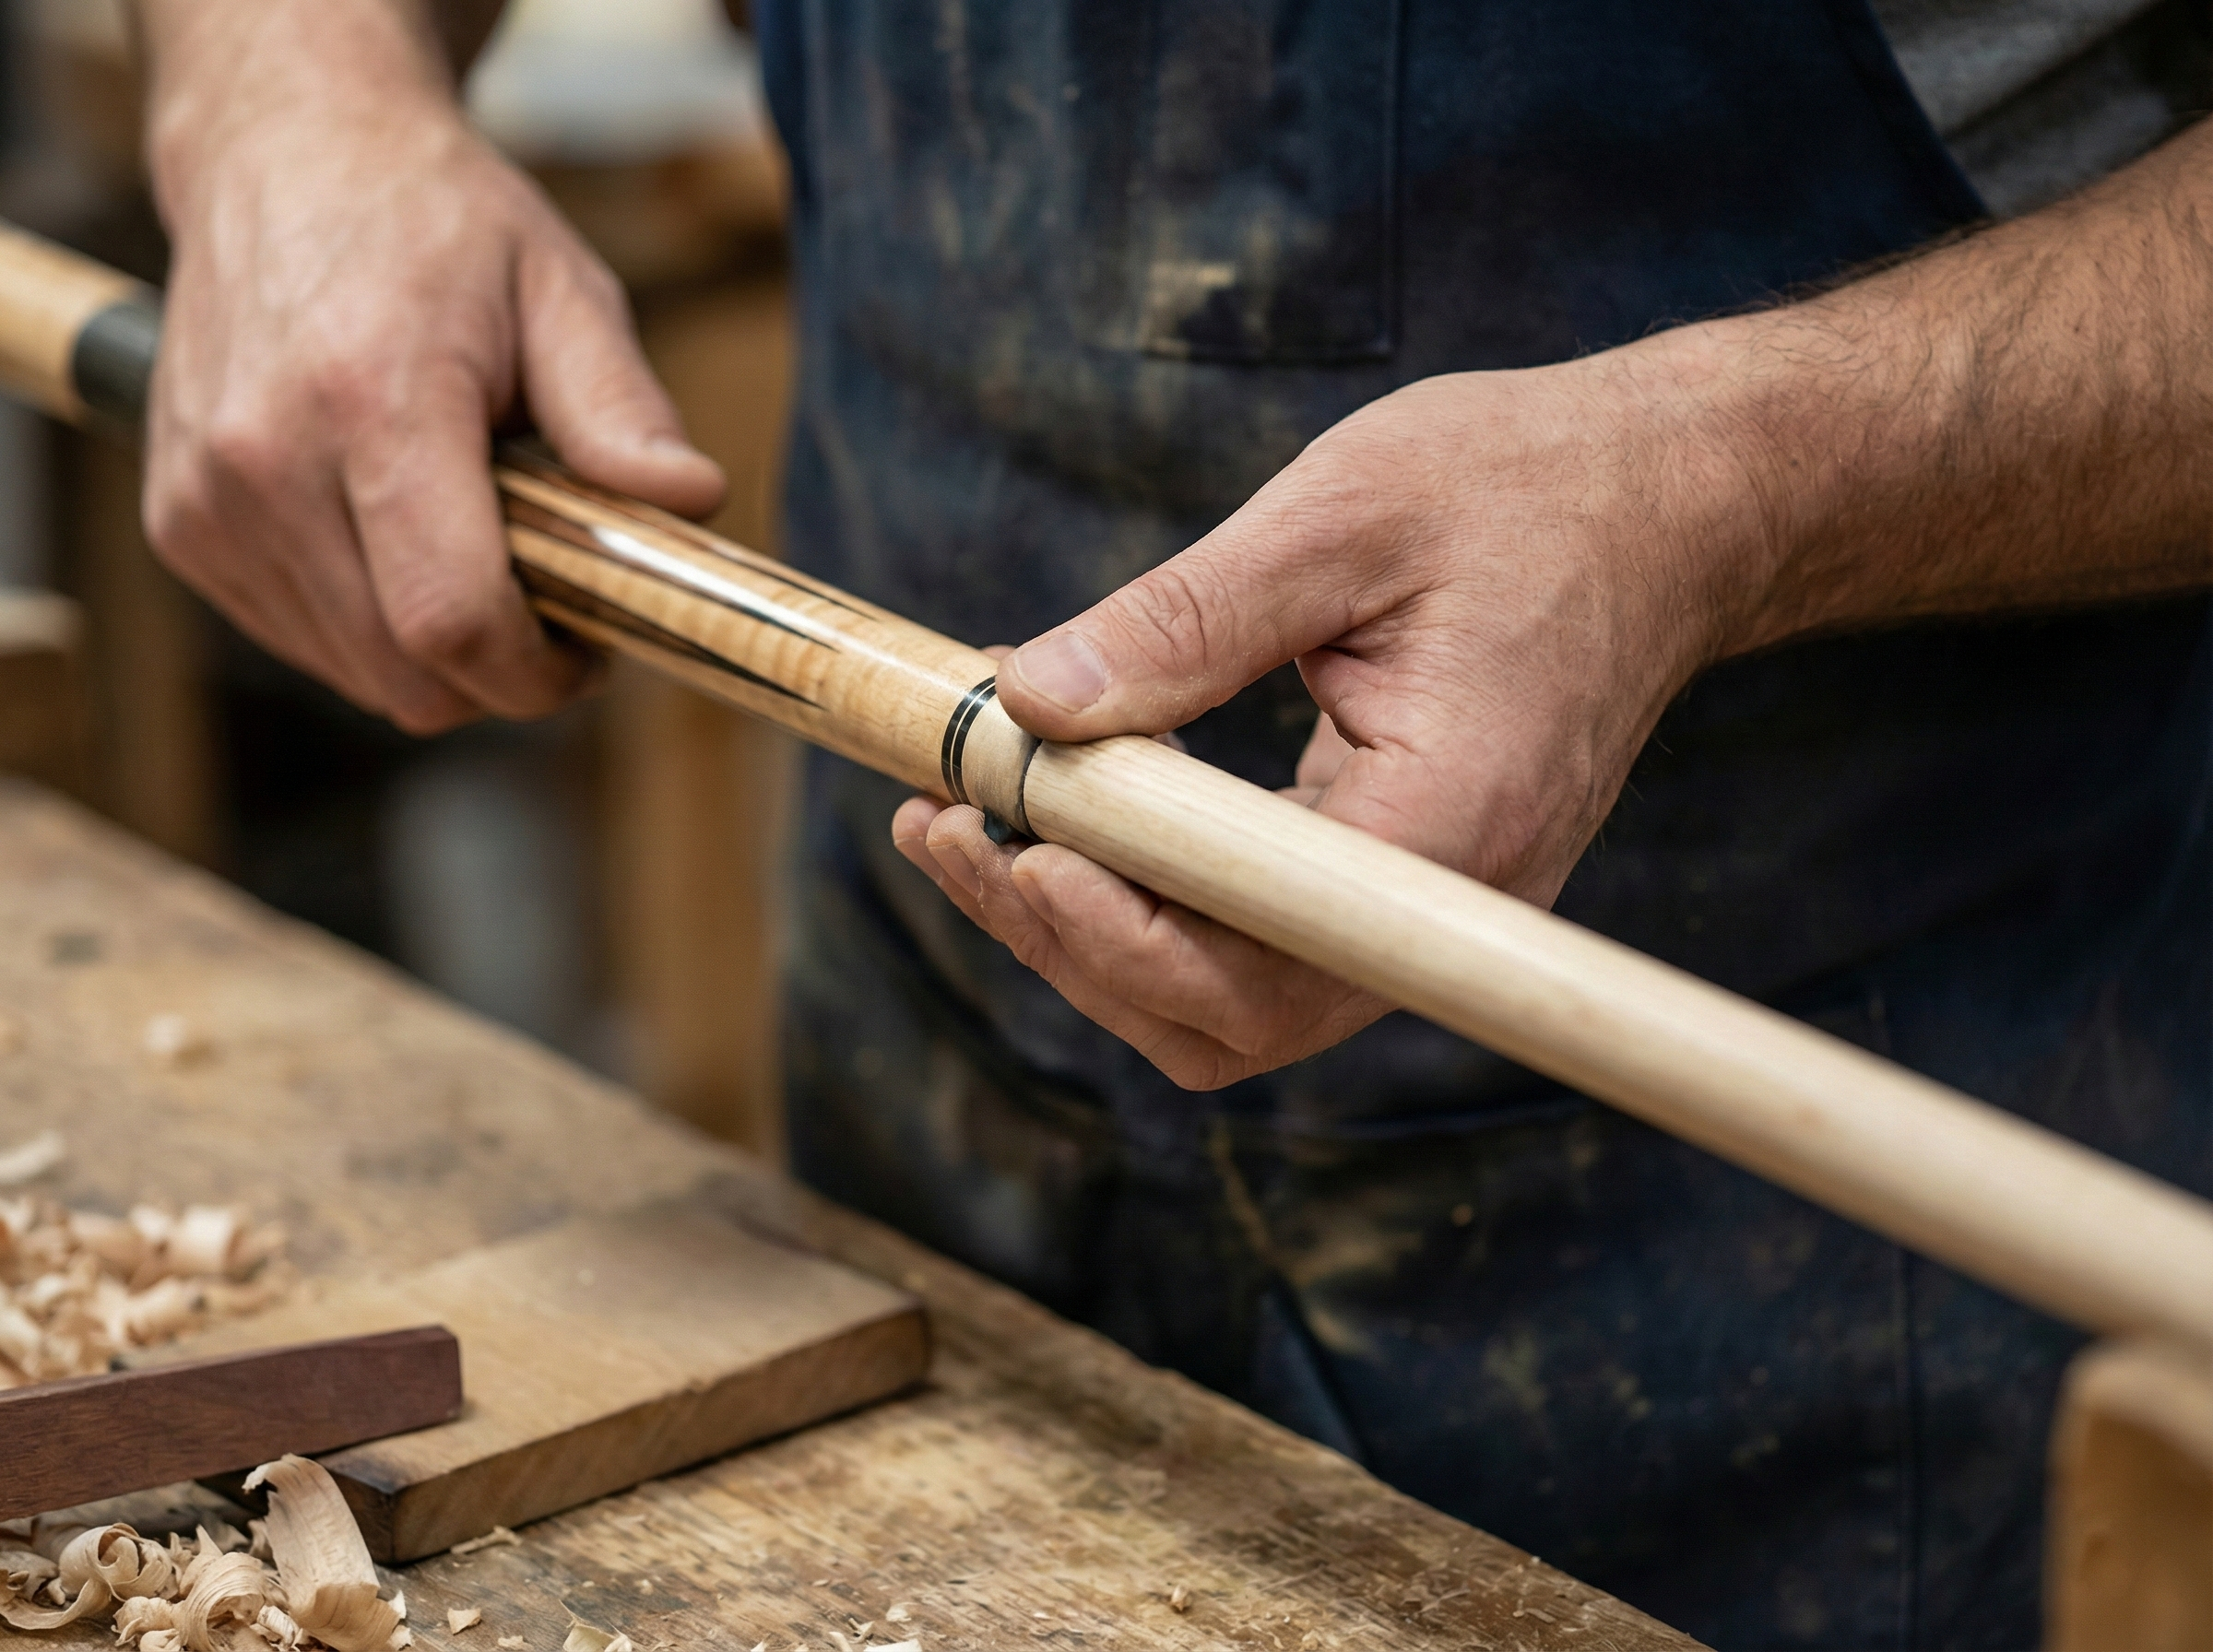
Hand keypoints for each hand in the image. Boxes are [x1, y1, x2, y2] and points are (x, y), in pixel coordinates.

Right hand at [138, 0, 724, 732]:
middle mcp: (264, 461)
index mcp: (369, 401)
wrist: (281, 151)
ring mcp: (207, 502)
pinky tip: (399, 537)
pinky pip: (303, 642)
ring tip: (476, 545)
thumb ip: (622, 412)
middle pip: (407, 675)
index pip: (450, 620)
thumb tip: (690, 501)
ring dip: (435, 649)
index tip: (591, 651)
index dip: (537, 673)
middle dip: (501, 671)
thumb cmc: (433, 222)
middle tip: (553, 601)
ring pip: (358, 675)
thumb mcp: (561, 291)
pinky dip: (370, 626)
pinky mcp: (181, 526)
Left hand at [895, 338, 1778, 1087]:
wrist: (1668, 505)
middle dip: (1065, 941)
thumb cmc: (1526, 487)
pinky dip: (1143, 908)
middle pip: (1224, 1017)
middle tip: (941, 832)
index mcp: (1451, 821)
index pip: (1260, 968)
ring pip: (1229, 1005)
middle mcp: (1447, 907)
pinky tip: (1059, 823)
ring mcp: (1428, 913)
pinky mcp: (1400, 888)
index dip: (1114, 937)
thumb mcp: (1345, 513)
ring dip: (1088, 938)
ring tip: (966, 831)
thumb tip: (1031, 700)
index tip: (1006, 842)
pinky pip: (1255, 951)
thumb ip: (1188, 615)